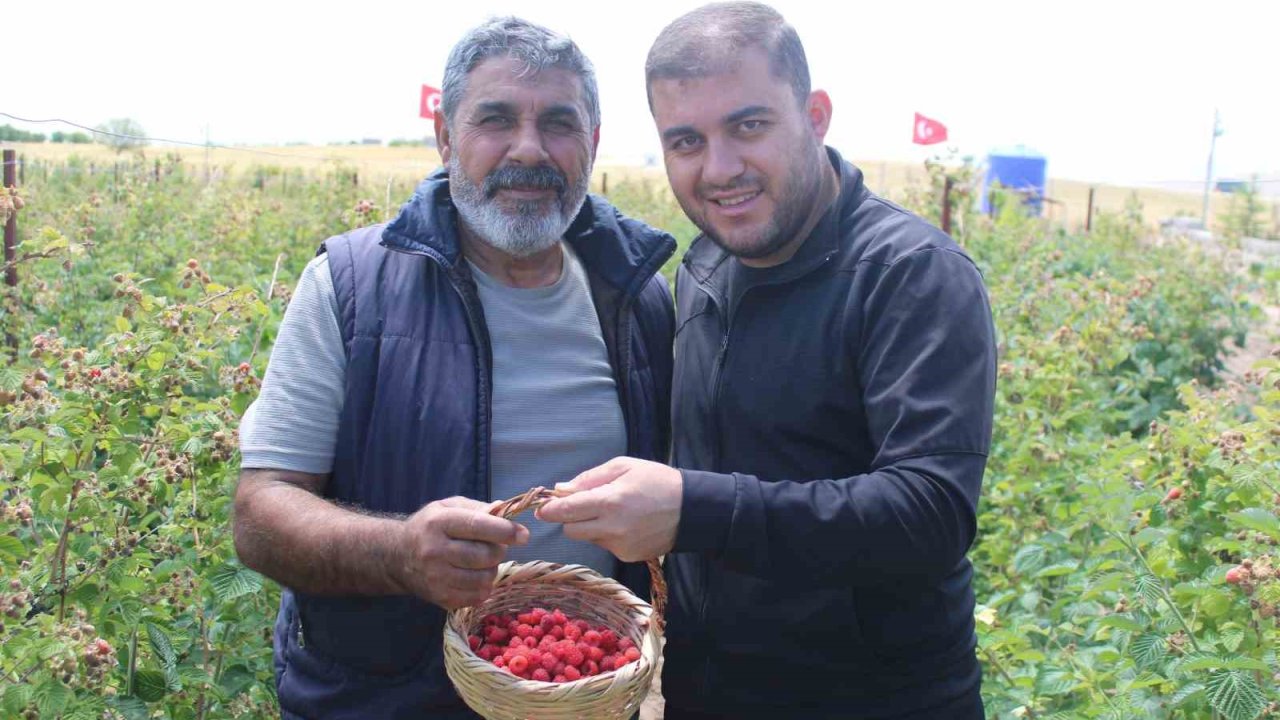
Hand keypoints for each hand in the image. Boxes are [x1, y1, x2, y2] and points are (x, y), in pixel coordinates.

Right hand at [395, 496, 528, 609]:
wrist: (397, 556)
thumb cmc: (429, 527)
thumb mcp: (448, 507)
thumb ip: (477, 508)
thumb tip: (505, 510)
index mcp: (438, 523)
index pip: (477, 526)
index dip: (505, 531)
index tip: (523, 535)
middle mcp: (434, 551)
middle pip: (484, 555)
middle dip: (499, 550)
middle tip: (496, 546)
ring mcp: (436, 577)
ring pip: (483, 578)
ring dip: (492, 570)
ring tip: (484, 562)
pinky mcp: (440, 597)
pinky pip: (476, 597)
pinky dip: (484, 587)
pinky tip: (475, 576)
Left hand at [535, 457, 681, 561]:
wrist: (692, 510)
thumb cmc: (657, 481)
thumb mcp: (624, 466)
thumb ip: (589, 478)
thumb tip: (561, 489)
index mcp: (610, 501)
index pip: (566, 511)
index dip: (550, 510)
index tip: (543, 508)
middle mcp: (612, 528)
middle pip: (571, 530)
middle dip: (570, 518)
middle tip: (581, 505)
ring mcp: (620, 546)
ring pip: (588, 538)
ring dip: (591, 526)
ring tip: (615, 511)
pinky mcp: (628, 557)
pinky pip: (606, 546)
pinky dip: (608, 536)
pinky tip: (627, 525)